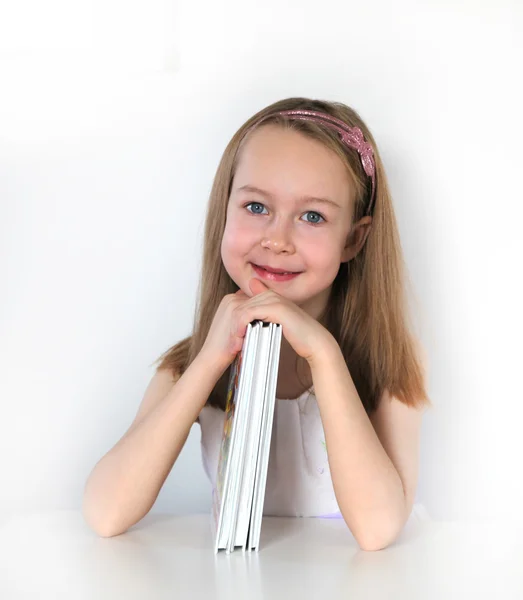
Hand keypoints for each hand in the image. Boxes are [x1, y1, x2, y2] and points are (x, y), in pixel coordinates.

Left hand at [201, 277, 335, 370]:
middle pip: (241, 306)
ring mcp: (274, 299)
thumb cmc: (299, 336)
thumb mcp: (277, 325)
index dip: (236, 321)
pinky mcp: (275, 307)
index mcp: (271, 297)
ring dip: (235, 328)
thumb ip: (264, 317)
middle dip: (232, 326)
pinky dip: (241, 327)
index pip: (244, 304)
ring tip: (234, 345)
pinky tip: (240, 339)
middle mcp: (272, 295)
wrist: (315, 342)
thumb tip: (252, 318)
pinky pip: (249, 314)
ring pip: (242, 310)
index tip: (233, 339)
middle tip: (230, 345)